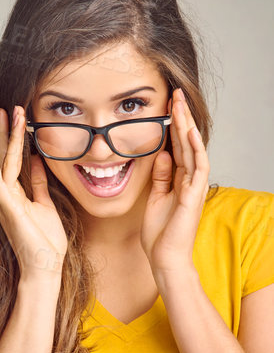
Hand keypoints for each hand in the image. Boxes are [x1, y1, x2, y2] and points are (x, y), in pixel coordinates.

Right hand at [0, 107, 67, 282]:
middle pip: (5, 157)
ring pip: (3, 162)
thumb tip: (37, 161)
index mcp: (15, 195)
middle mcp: (6, 195)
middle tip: (8, 108)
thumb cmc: (46, 243)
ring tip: (8, 115)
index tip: (20, 119)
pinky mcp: (8, 207)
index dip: (16, 139)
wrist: (44, 268)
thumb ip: (39, 184)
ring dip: (6, 138)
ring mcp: (5, 201)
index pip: (14, 160)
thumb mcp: (46, 206)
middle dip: (6, 131)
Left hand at [141, 89, 208, 282]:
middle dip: (181, 118)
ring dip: (188, 126)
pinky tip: (189, 133)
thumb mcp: (155, 197)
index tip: (166, 105)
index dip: (172, 125)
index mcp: (179, 180)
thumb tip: (161, 154)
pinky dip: (194, 149)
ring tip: (181, 104)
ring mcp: (194, 187)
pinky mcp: (194, 196)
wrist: (165, 258)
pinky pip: (197, 167)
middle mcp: (190, 180)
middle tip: (175, 94)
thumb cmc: (160, 232)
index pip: (177, 146)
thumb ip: (161, 176)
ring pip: (193, 149)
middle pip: (186, 142)